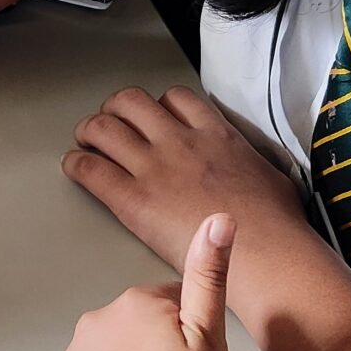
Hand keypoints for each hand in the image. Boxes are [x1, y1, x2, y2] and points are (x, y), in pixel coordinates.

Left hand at [63, 82, 303, 271]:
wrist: (264, 252)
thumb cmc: (276, 226)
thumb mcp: (272, 175)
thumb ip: (250, 164)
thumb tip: (253, 169)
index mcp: (215, 134)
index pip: (175, 98)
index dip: (156, 104)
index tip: (150, 115)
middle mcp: (180, 143)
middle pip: (132, 102)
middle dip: (115, 109)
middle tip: (108, 123)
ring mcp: (156, 168)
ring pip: (105, 127)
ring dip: (89, 130)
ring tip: (85, 140)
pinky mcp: (136, 200)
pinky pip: (92, 170)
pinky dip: (77, 164)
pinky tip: (74, 167)